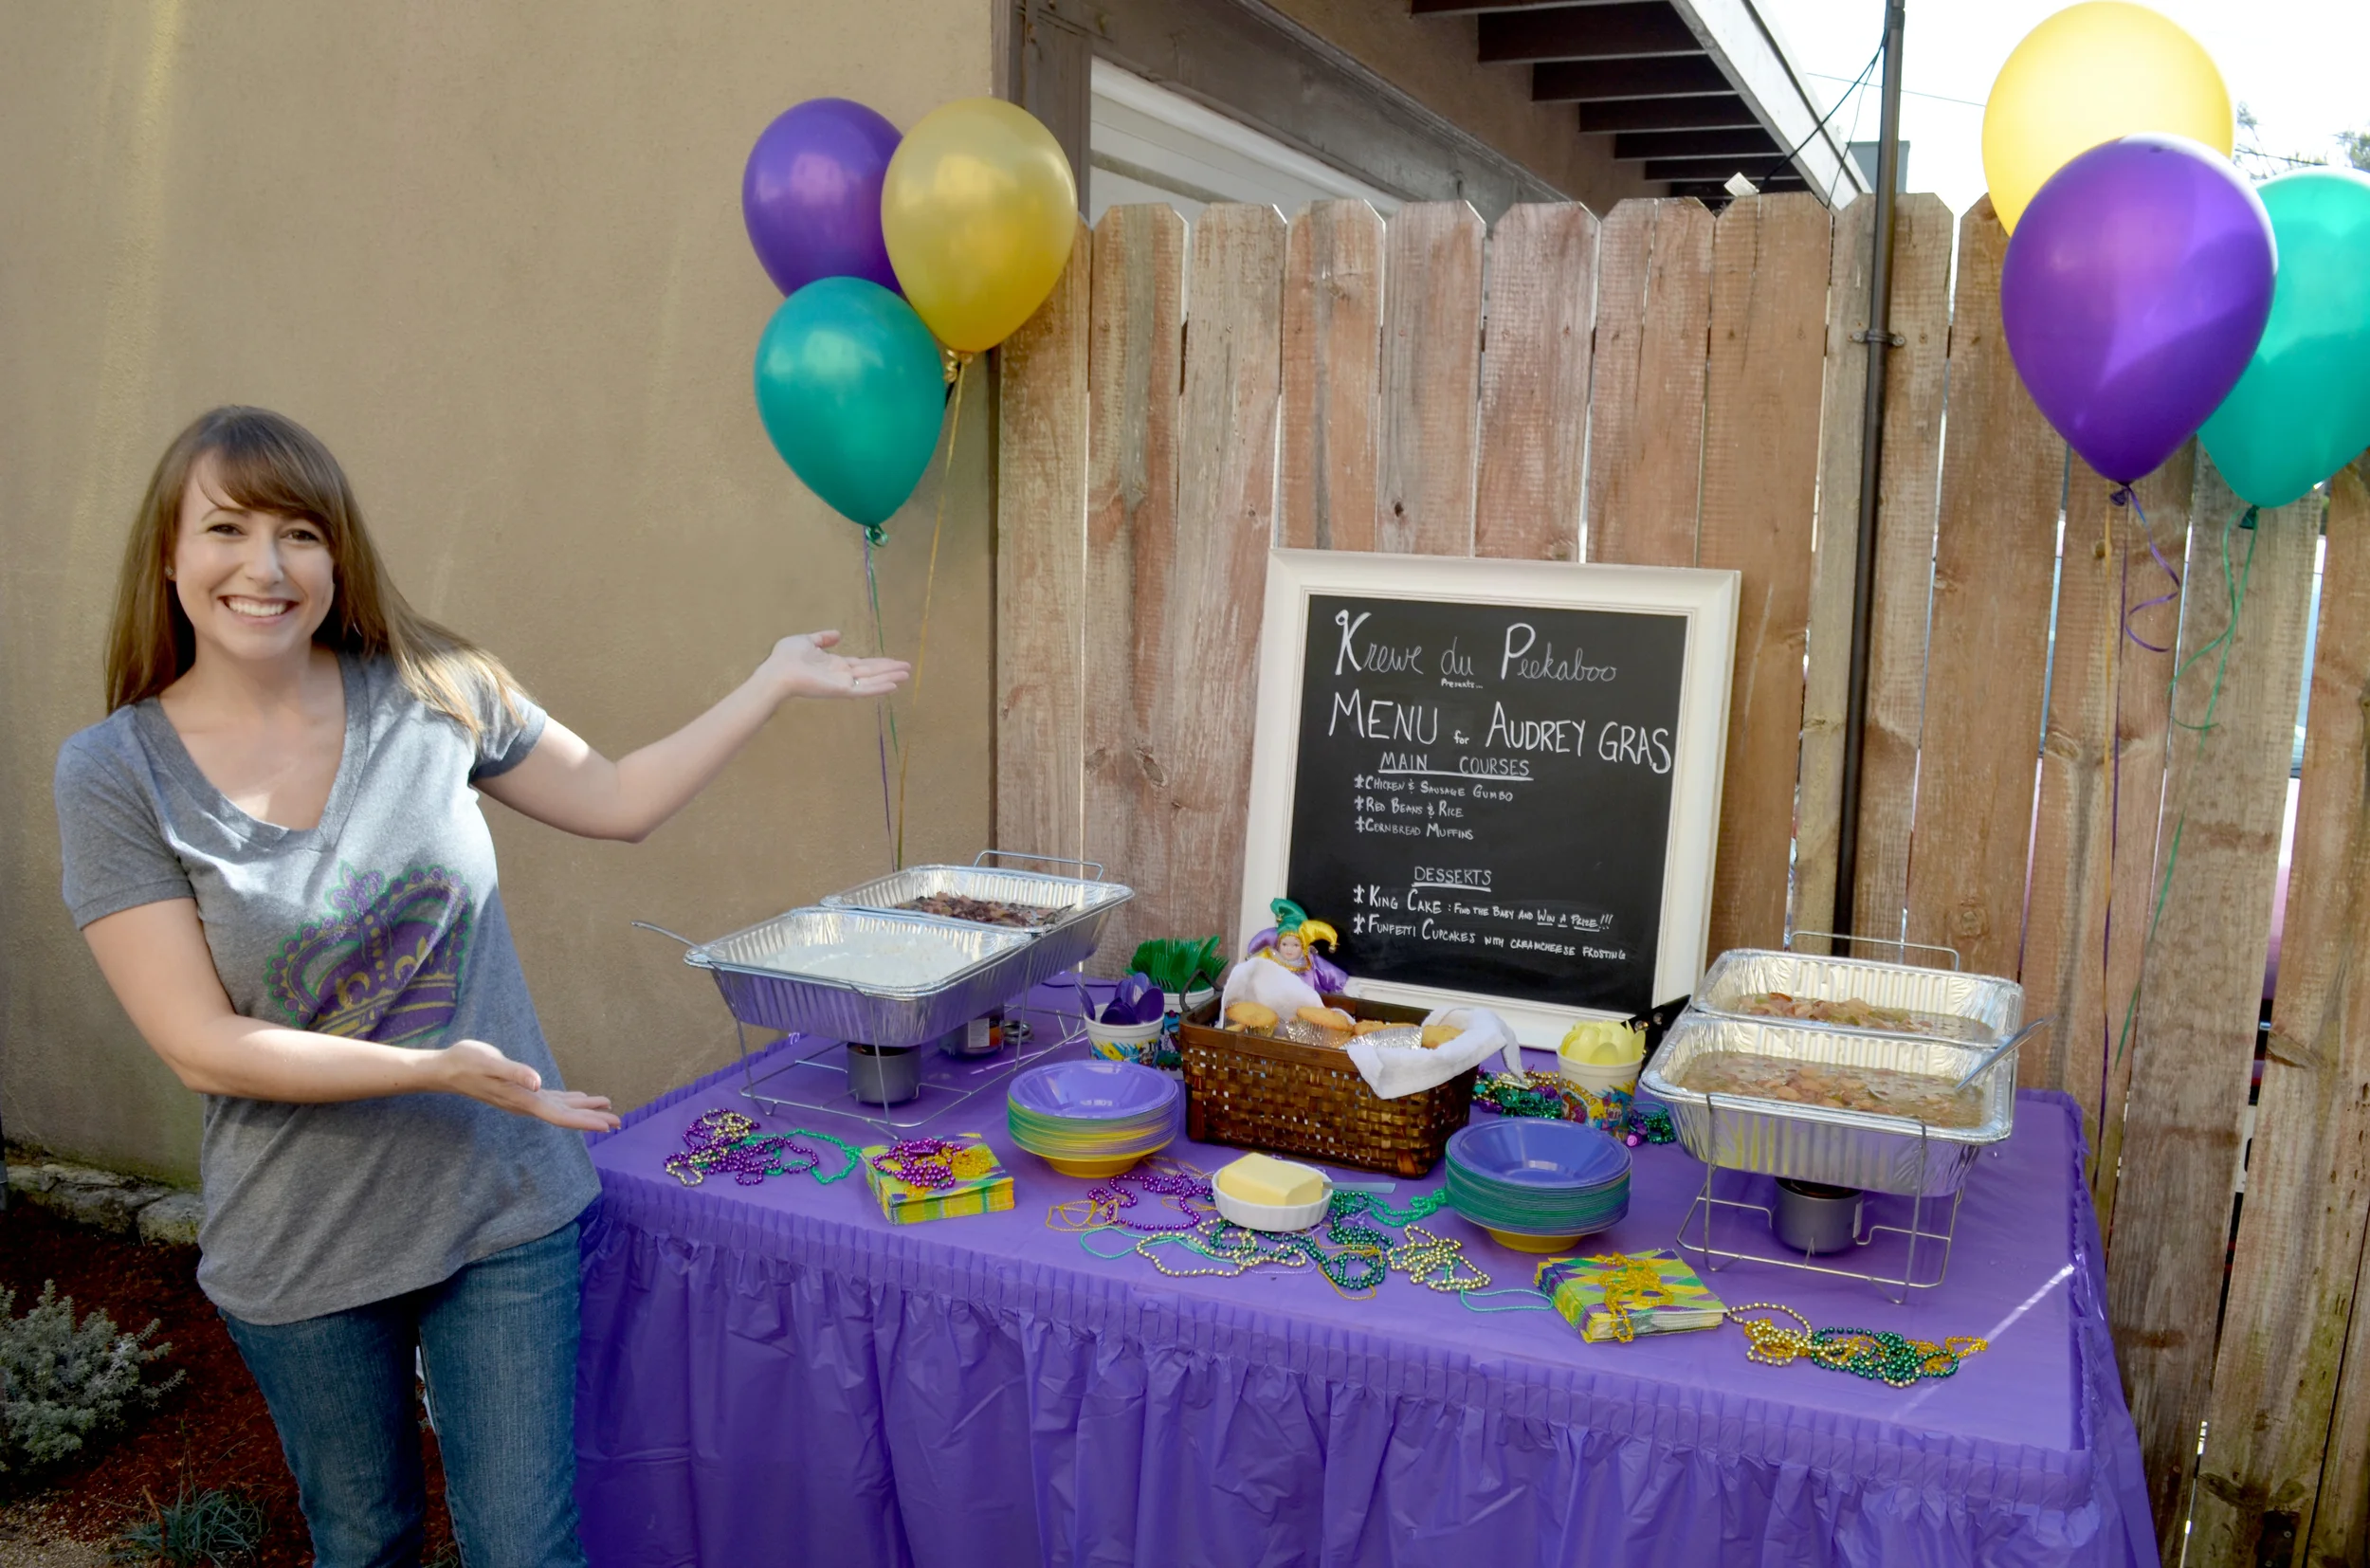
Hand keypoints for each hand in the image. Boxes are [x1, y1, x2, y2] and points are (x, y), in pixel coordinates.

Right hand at [435, 1039, 620, 1132]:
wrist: (445, 1069)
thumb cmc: (467, 1062)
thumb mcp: (491, 1062)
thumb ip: (515, 1072)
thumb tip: (538, 1084)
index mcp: (523, 1099)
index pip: (559, 1115)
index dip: (583, 1121)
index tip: (606, 1126)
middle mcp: (525, 1103)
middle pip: (564, 1115)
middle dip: (591, 1119)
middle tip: (619, 1122)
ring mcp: (523, 1099)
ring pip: (559, 1107)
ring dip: (583, 1109)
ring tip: (607, 1109)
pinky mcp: (520, 1090)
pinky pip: (550, 1099)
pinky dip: (568, 1100)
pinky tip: (579, 1097)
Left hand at [760, 630, 911, 700]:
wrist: (778, 671)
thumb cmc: (786, 657)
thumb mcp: (806, 641)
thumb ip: (822, 639)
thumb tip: (838, 634)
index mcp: (834, 664)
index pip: (861, 664)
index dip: (878, 662)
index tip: (892, 661)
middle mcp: (841, 675)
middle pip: (871, 672)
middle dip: (889, 669)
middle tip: (907, 668)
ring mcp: (842, 683)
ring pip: (871, 680)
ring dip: (890, 677)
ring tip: (907, 675)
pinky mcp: (841, 690)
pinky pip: (864, 690)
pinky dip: (879, 687)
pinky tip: (894, 685)